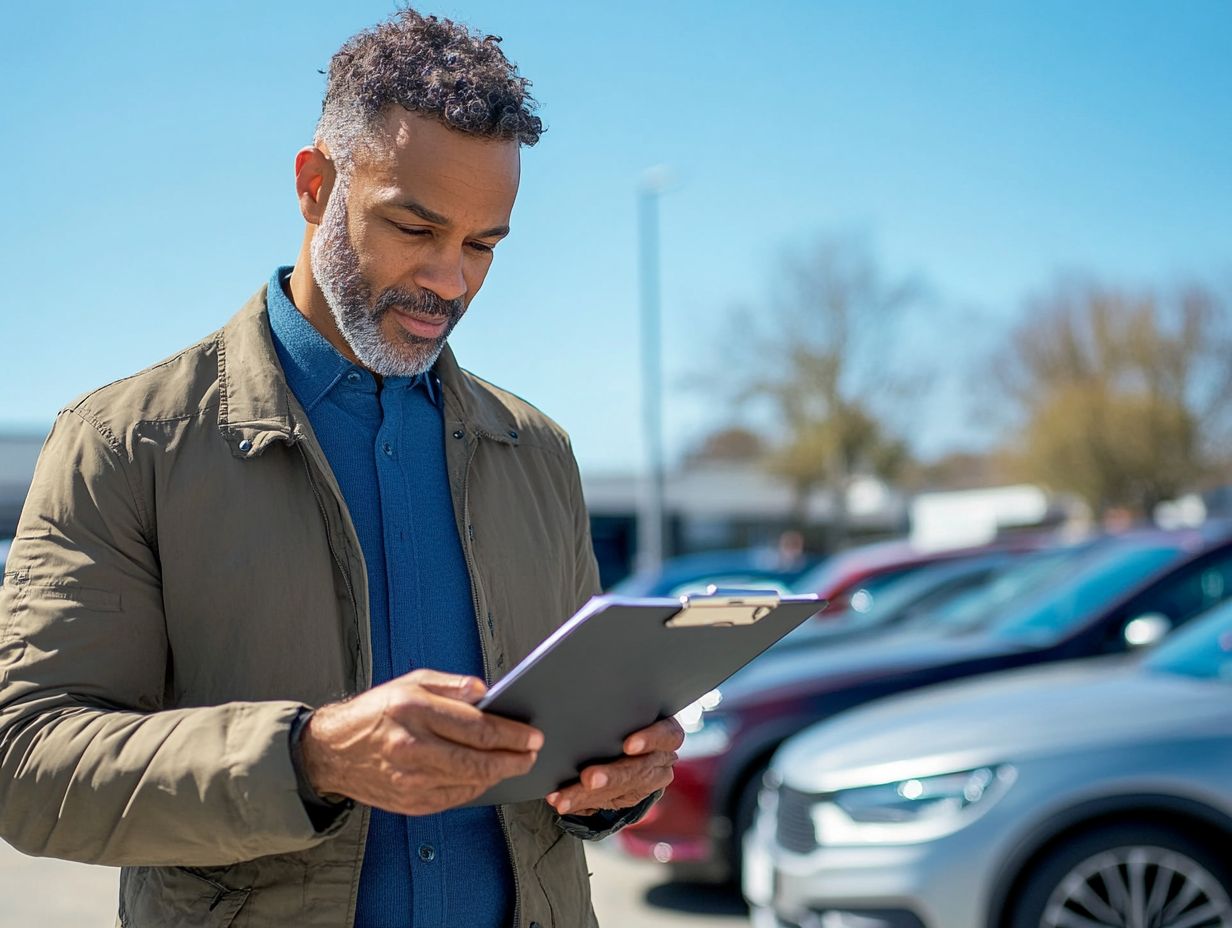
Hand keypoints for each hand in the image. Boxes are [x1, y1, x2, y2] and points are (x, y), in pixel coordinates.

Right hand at [299, 670, 542, 815]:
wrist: (333, 751)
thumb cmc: (375, 713)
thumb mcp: (411, 682)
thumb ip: (451, 685)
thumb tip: (485, 692)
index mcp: (414, 711)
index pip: (478, 727)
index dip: (512, 734)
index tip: (532, 736)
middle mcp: (412, 747)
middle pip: (479, 761)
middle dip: (513, 758)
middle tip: (531, 753)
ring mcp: (410, 780)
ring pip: (470, 783)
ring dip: (498, 774)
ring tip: (512, 763)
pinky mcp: (410, 802)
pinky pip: (455, 798)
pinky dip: (475, 788)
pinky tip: (484, 776)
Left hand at [545, 717, 683, 816]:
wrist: (633, 739)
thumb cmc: (626, 714)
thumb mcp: (628, 711)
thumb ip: (618, 711)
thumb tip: (581, 702)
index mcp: (667, 732)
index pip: (668, 735)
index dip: (650, 740)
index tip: (628, 746)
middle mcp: (661, 759)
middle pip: (640, 770)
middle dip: (612, 776)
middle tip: (588, 778)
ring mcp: (646, 782)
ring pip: (621, 792)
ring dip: (589, 795)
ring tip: (564, 799)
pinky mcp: (629, 796)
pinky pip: (605, 803)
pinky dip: (581, 803)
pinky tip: (562, 801)